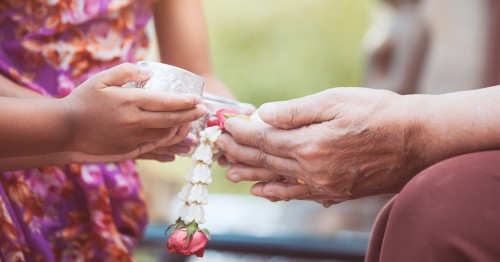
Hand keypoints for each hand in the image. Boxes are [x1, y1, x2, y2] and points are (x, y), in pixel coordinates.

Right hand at [62, 63, 207, 155]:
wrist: (65, 130)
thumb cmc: (82, 101)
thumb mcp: (101, 79)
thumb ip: (126, 71)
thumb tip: (150, 73)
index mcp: (130, 102)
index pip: (165, 102)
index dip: (185, 101)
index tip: (198, 99)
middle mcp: (135, 122)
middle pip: (170, 120)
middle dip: (191, 115)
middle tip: (204, 111)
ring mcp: (133, 139)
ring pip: (165, 136)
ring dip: (183, 131)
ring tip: (194, 126)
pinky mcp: (129, 151)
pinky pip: (155, 149)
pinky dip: (169, 147)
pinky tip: (178, 146)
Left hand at [216, 88, 427, 202]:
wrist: (417, 140)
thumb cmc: (379, 113)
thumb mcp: (335, 101)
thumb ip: (295, 111)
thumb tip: (263, 114)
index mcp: (309, 144)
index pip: (263, 139)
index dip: (240, 131)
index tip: (225, 124)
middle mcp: (312, 170)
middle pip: (265, 161)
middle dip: (239, 152)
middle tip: (219, 146)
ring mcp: (324, 185)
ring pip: (277, 181)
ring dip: (251, 176)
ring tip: (229, 173)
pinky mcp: (336, 191)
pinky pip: (298, 195)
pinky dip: (277, 192)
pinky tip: (264, 191)